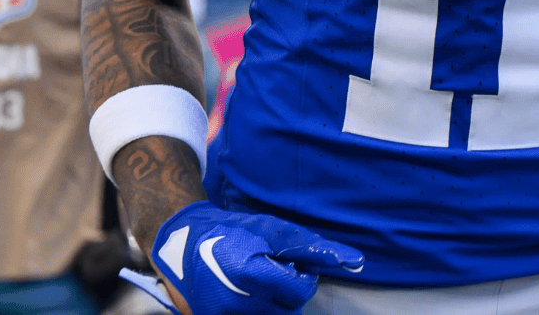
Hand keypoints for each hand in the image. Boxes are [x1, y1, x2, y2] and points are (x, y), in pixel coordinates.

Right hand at [128, 202, 363, 314]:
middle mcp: (238, 302)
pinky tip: (240, 296)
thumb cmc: (233, 231)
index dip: (298, 278)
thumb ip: (315, 250)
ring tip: (255, 286)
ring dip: (269, 306)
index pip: (299, 294)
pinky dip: (251, 311)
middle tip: (269, 276)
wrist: (181, 240)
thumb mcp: (275, 231)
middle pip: (287, 314)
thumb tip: (357, 262)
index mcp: (255, 275)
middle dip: (285, 296)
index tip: (285, 266)